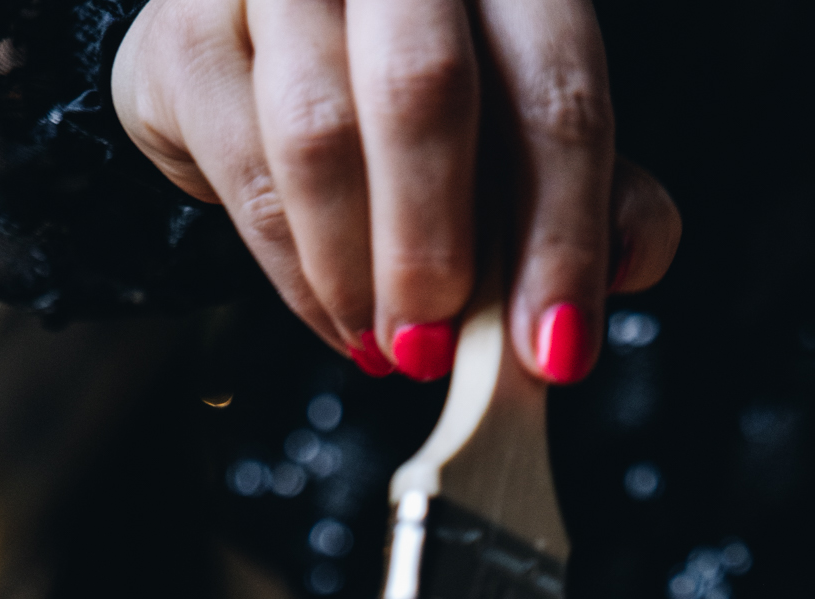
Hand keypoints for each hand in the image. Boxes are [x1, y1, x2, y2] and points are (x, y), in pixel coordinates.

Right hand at [111, 0, 680, 382]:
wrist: (264, 38)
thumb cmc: (416, 89)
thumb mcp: (526, 125)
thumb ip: (598, 187)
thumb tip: (630, 260)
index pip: (554, 88)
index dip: (563, 232)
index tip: (556, 348)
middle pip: (423, 89)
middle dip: (435, 250)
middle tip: (435, 347)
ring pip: (318, 134)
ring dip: (356, 273)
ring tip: (382, 343)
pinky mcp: (184, 33)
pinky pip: (246, 173)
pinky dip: (296, 274)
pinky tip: (335, 312)